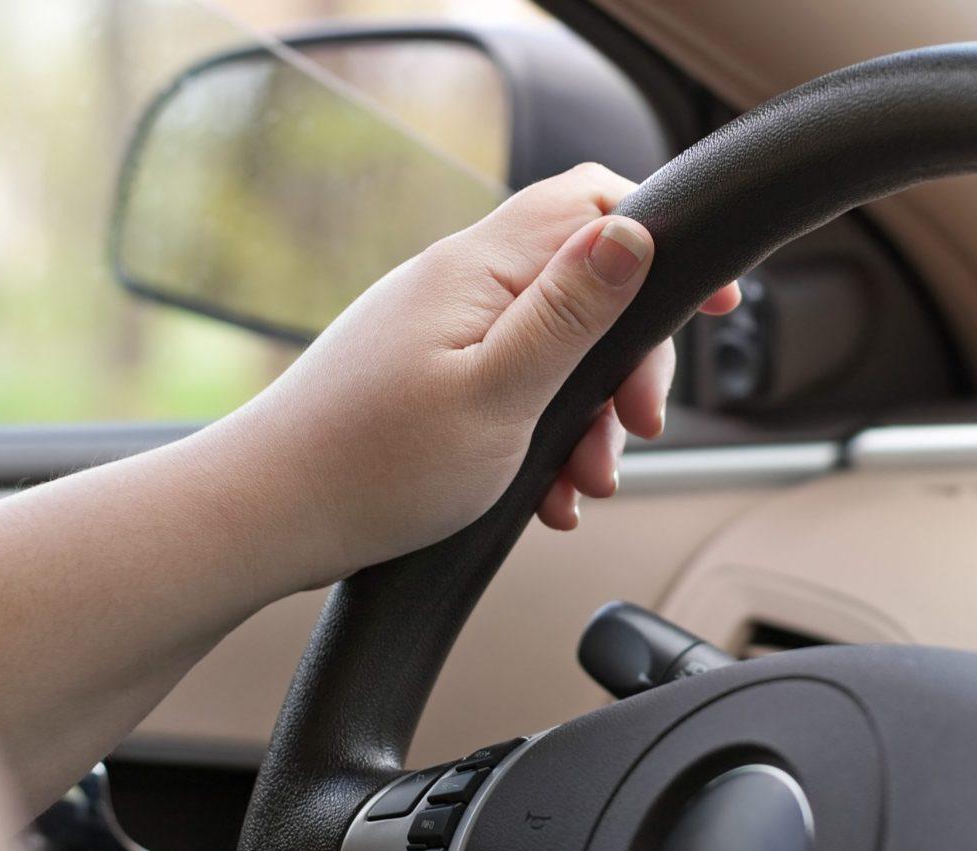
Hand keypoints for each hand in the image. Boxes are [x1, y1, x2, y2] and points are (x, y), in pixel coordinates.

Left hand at [212, 163, 738, 588]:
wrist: (266, 520)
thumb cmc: (370, 468)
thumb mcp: (499, 393)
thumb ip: (571, 312)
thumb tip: (634, 232)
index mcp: (479, 271)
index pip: (591, 204)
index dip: (662, 240)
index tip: (710, 303)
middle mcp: (459, 285)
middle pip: (585, 288)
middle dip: (625, 366)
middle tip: (632, 432)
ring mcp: (440, 329)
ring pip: (554, 350)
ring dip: (586, 418)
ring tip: (580, 485)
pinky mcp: (426, 374)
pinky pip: (512, 388)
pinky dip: (541, 438)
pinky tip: (542, 494)